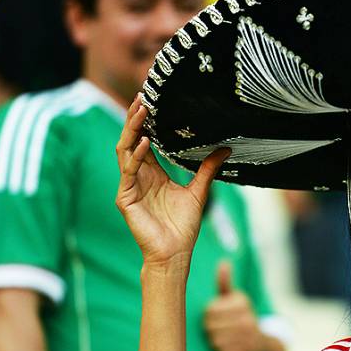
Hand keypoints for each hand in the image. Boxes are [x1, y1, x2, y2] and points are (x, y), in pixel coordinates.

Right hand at [115, 95, 229, 266]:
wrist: (175, 253)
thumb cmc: (183, 227)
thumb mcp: (199, 191)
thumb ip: (208, 169)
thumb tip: (225, 150)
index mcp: (153, 173)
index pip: (147, 140)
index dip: (148, 122)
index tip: (154, 100)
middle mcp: (139, 176)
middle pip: (133, 140)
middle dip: (136, 118)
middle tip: (143, 96)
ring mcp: (130, 186)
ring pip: (126, 150)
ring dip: (132, 130)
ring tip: (141, 111)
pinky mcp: (126, 198)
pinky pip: (129, 172)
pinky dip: (137, 156)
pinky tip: (146, 143)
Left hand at [204, 261, 266, 350]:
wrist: (261, 347)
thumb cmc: (241, 320)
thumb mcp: (235, 300)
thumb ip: (225, 283)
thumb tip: (224, 261)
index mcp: (241, 302)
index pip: (209, 310)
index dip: (208, 316)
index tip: (217, 318)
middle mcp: (248, 317)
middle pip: (210, 326)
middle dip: (211, 330)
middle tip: (219, 331)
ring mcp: (247, 336)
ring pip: (214, 340)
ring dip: (215, 342)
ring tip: (224, 340)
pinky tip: (229, 350)